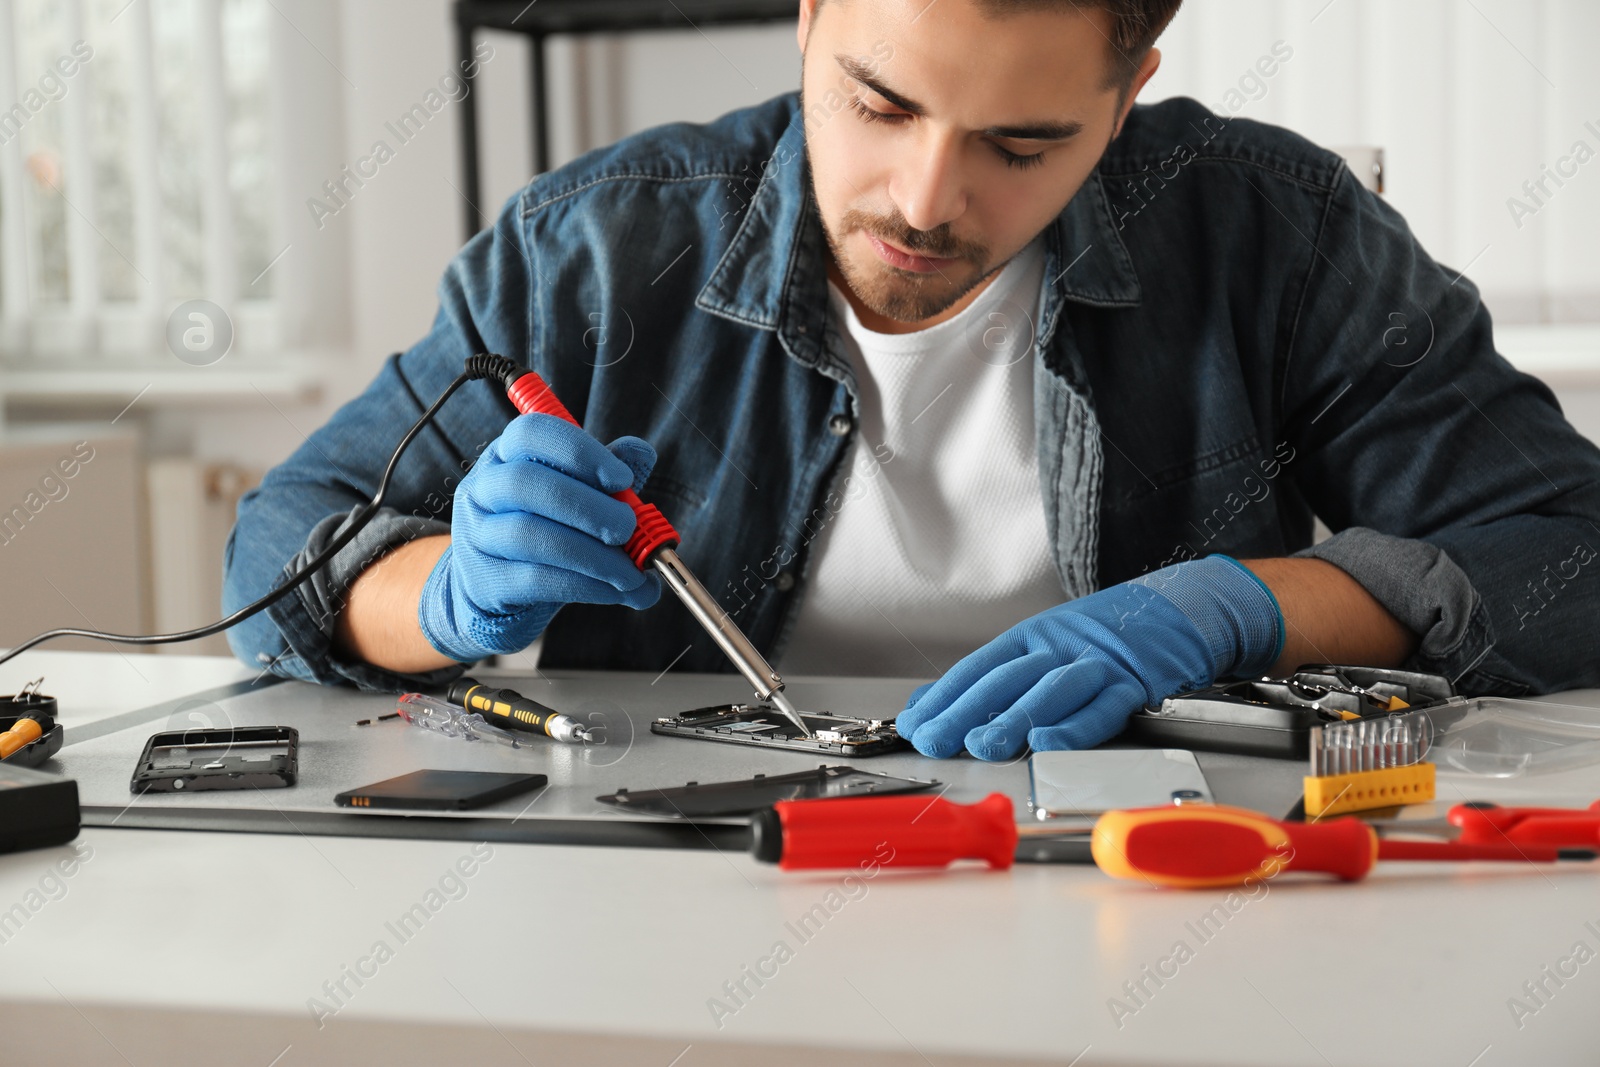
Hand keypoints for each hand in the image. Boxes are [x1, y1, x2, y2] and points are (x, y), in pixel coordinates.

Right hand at [419, 413, 661, 661]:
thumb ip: (604, 474)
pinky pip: (536, 580)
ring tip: (632, 572)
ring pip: (529, 535)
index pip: (530, 434)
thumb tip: (641, 451)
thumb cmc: (545, 529)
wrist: (497, 587)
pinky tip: (616, 590)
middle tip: (628, 528)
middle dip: (588, 506)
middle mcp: (483, 489)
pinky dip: (587, 586)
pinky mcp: (484, 581)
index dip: (578, 452)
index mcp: (506, 455)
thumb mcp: (573, 494)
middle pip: (525, 482)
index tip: (622, 479)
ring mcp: (477, 536)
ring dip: (594, 555)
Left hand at [894, 556, 1283, 759]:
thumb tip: (944, 708)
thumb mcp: (1051, 650)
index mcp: (1033, 638)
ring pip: (1049, 690)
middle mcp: (1059, 646)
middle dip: (965, 711)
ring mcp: (1097, 662)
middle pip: (1004, 678)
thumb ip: (1004, 682)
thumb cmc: (1108, 640)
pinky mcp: (1134, 681)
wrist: (1179, 611)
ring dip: (1014, 718)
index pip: (978, 668)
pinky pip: (1102, 706)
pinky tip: (1049, 743)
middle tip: (936, 738)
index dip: (945, 696)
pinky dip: (1075, 727)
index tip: (916, 724)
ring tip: (984, 745)